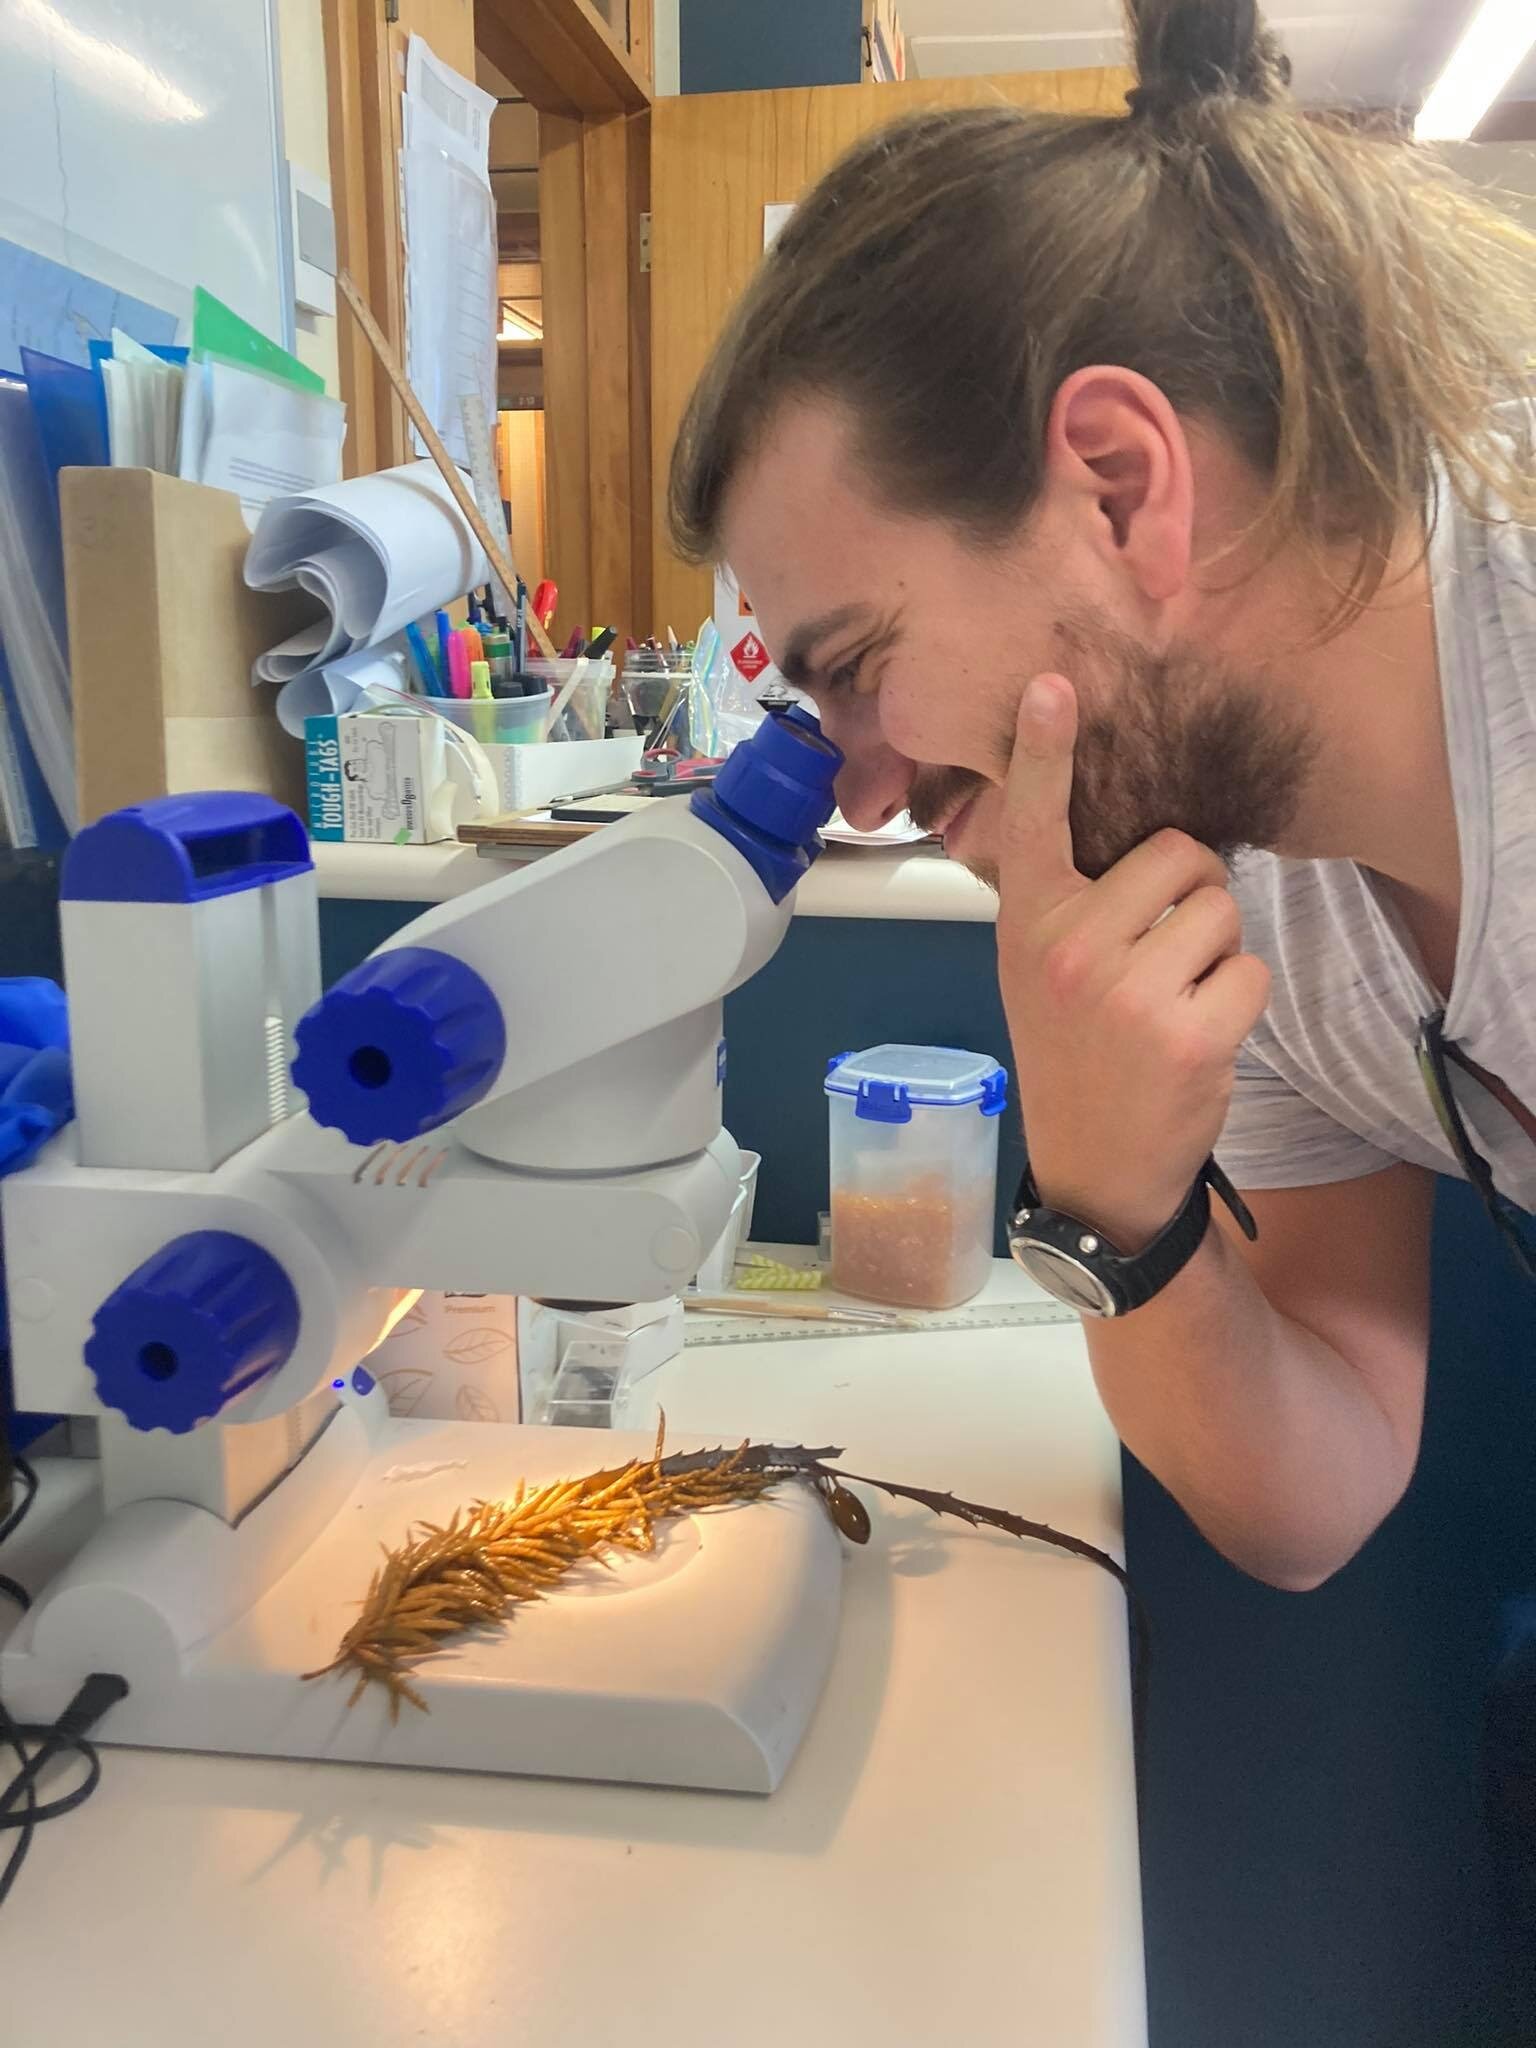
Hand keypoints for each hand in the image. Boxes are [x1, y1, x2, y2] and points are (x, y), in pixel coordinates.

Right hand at [996, 675, 1270, 1250]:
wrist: (1094, 1164)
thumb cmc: (1073, 1049)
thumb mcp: (1038, 969)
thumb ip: (1068, 901)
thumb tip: (1135, 833)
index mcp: (1027, 921)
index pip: (1035, 819)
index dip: (1044, 747)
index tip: (1054, 683)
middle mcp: (1070, 947)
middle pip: (1180, 854)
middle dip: (1192, 893)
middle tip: (1162, 950)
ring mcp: (1127, 992)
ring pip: (1221, 910)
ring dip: (1216, 951)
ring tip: (1175, 999)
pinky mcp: (1187, 1033)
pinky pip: (1249, 970)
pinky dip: (1238, 1000)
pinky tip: (1198, 1036)